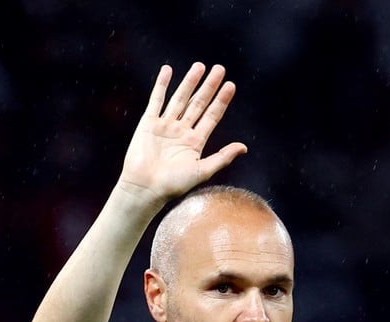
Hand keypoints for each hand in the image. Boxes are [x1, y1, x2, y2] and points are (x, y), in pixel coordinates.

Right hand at [116, 62, 246, 203]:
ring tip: (199, 66)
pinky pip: (156, 100)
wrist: (145, 187)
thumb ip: (222, 157)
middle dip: (208, 87)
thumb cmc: (173, 185)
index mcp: (195, 142)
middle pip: (198, 103)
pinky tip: (167, 70)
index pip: (212, 116)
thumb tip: (244, 147)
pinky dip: (161, 85)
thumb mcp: (202, 170)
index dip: (221, 101)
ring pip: (179, 99)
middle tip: (219, 69)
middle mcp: (181, 131)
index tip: (230, 85)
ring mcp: (165, 126)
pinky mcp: (148, 124)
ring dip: (189, 82)